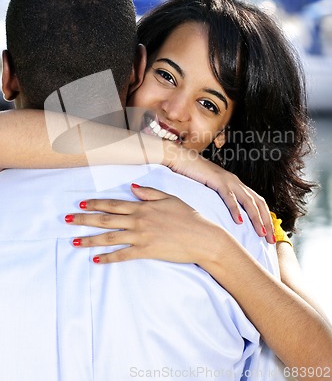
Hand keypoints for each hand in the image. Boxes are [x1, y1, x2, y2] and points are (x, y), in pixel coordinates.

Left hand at [66, 184, 225, 264]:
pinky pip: (122, 255)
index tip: (81, 203)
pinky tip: (96, 260)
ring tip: (74, 241)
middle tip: (67, 219)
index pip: (114, 204)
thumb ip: (149, 193)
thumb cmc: (188, 216)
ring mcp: (141, 237)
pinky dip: (108, 258)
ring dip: (90, 239)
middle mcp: (138, 221)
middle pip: (105, 219)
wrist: (202, 237)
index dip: (96, 203)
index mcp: (143, 207)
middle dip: (84, 219)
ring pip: (110, 238)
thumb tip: (131, 187)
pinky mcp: (146, 251)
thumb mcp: (170, 198)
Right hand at [163, 143, 274, 243]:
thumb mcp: (211, 190)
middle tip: (271, 240)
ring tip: (261, 233)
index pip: (258, 203)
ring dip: (256, 218)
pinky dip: (236, 209)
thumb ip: (220, 200)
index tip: (269, 236)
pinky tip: (239, 222)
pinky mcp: (217, 180)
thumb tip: (224, 217)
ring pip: (248, 201)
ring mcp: (228, 180)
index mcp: (236, 185)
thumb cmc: (193, 176)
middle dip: (267, 222)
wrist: (181, 159)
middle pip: (259, 203)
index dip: (265, 219)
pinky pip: (229, 197)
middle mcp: (236, 182)